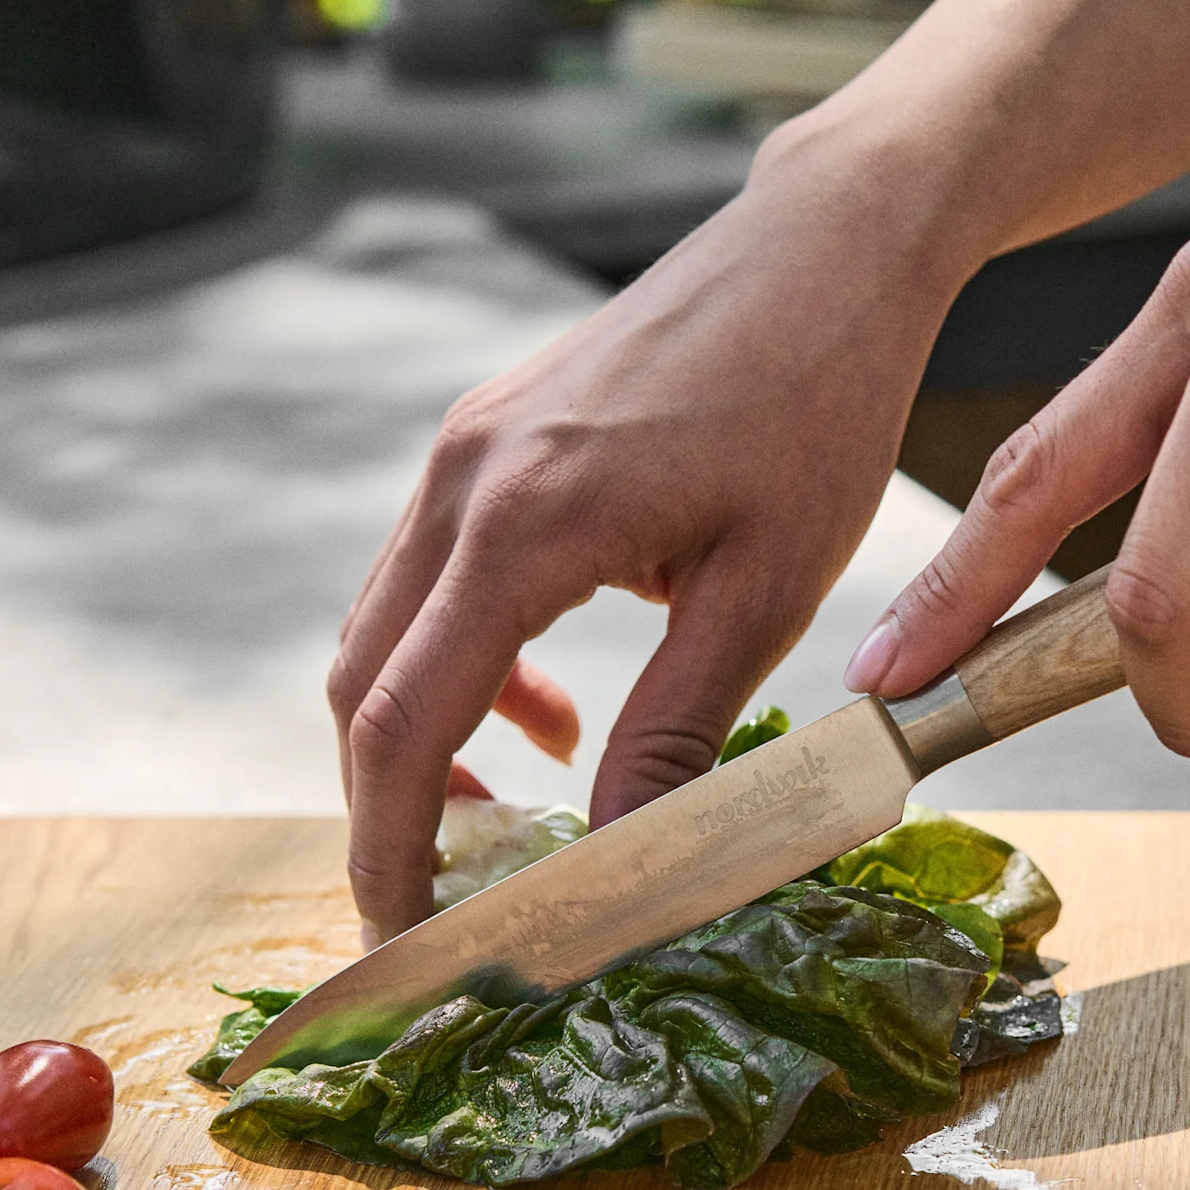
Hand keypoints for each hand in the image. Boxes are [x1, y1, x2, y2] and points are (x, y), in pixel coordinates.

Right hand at [328, 141, 962, 942]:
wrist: (824, 247)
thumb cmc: (818, 402)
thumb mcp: (765, 590)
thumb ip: (679, 731)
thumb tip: (626, 861)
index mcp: (523, 523)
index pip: (405, 722)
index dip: (391, 847)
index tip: (405, 941)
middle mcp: (463, 481)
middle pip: (364, 685)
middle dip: (391, 810)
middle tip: (450, 906)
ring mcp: (465, 451)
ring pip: (387, 632)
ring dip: (429, 737)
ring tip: (525, 812)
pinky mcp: (489, 439)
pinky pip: (432, 579)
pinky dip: (465, 665)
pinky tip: (557, 710)